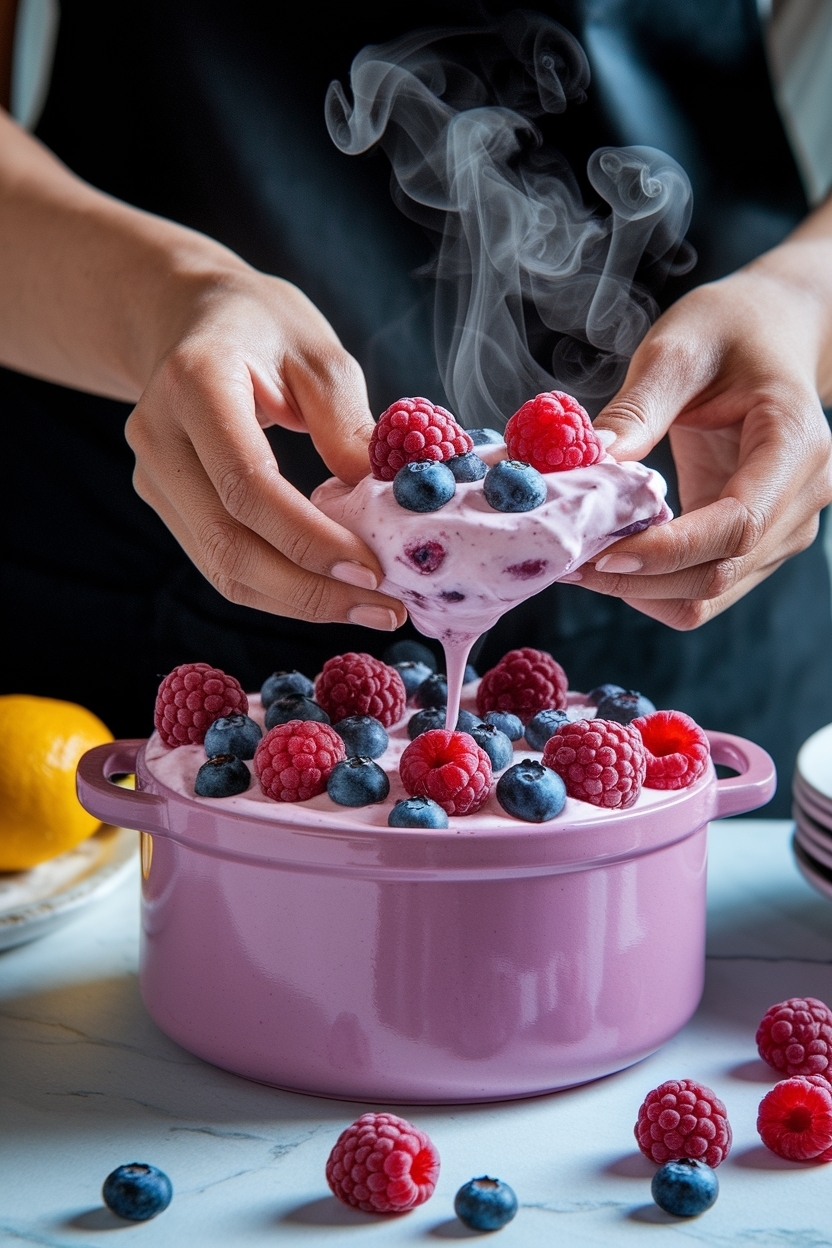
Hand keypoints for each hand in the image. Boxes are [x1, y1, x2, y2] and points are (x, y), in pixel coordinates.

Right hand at [126, 272, 405, 629]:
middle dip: (310, 591)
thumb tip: (381, 501)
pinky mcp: (165, 503)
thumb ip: (347, 425)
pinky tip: (329, 591)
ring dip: (298, 602)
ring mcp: (154, 476)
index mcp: (194, 383)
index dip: (310, 539)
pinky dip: (279, 589)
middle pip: (228, 544)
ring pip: (222, 569)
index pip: (248, 484)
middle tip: (384, 610)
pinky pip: (221, 563)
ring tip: (366, 609)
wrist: (189, 319)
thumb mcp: (318, 354)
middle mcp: (158, 436)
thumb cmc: (262, 327)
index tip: (372, 570)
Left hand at [573, 248, 831, 628]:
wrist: (772, 333)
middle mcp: (801, 498)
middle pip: (719, 574)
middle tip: (564, 558)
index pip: (736, 526)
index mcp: (794, 444)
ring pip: (708, 595)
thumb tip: (589, 465)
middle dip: (638, 579)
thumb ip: (637, 409)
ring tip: (580, 558)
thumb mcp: (678, 351)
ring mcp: (783, 528)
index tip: (598, 551)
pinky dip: (652, 584)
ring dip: (640, 589)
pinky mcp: (755, 542)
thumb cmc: (729, 332)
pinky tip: (610, 554)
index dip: (665, 551)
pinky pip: (702, 586)